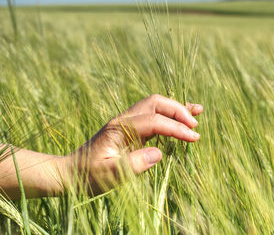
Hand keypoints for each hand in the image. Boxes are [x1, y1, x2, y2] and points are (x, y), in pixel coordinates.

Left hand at [66, 94, 202, 194]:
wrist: (72, 171)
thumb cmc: (88, 175)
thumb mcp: (108, 175)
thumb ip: (133, 164)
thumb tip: (158, 153)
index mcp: (119, 128)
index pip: (154, 121)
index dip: (175, 128)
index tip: (193, 138)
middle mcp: (124, 120)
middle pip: (156, 103)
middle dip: (178, 111)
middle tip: (195, 126)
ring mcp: (128, 122)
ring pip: (155, 104)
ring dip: (176, 108)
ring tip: (198, 111)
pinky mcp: (132, 128)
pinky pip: (153, 114)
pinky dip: (169, 114)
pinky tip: (183, 116)